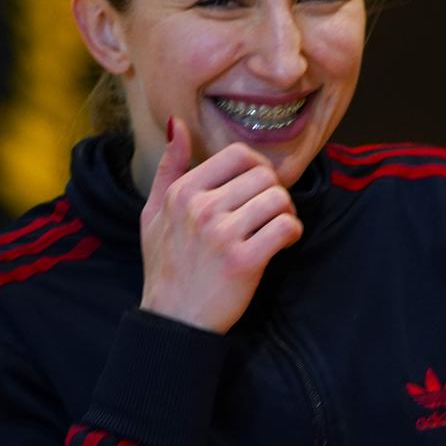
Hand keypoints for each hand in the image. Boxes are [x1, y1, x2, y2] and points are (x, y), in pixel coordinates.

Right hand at [137, 117, 301, 332]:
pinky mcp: (244, 260)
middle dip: (274, 193)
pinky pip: (286, 228)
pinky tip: (281, 244)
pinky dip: (292, 234)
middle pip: (264, 176)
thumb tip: (176, 125)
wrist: (173, 320)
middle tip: (269, 214)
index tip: (257, 190)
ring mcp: (222, 234)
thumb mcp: (153, 214)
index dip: (258, 169)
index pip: (238, 154)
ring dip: (286, 213)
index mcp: (182, 193)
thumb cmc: (166, 267)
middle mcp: (200, 208)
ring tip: (275, 229)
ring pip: (279, 199)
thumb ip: (168, 168)